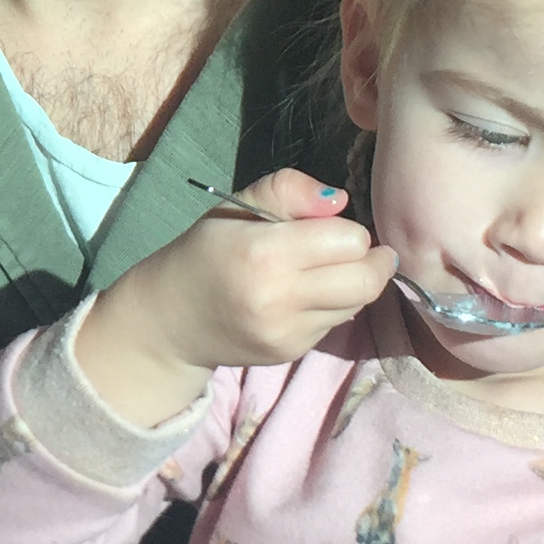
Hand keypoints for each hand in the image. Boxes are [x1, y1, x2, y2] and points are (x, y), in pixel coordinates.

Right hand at [78, 171, 394, 423]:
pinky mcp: (291, 353)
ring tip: (329, 270)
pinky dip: (332, 306)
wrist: (170, 319)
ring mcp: (287, 333)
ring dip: (354, 285)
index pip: (349, 241)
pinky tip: (305, 296)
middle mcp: (279, 299)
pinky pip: (334, 324)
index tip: (333, 227)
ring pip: (356, 304)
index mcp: (265, 253)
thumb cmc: (206, 252)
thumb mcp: (237, 206)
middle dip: (372, 261)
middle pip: (366, 281)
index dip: (348, 230)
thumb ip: (289, 191)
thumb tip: (340, 202)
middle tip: (360, 250)